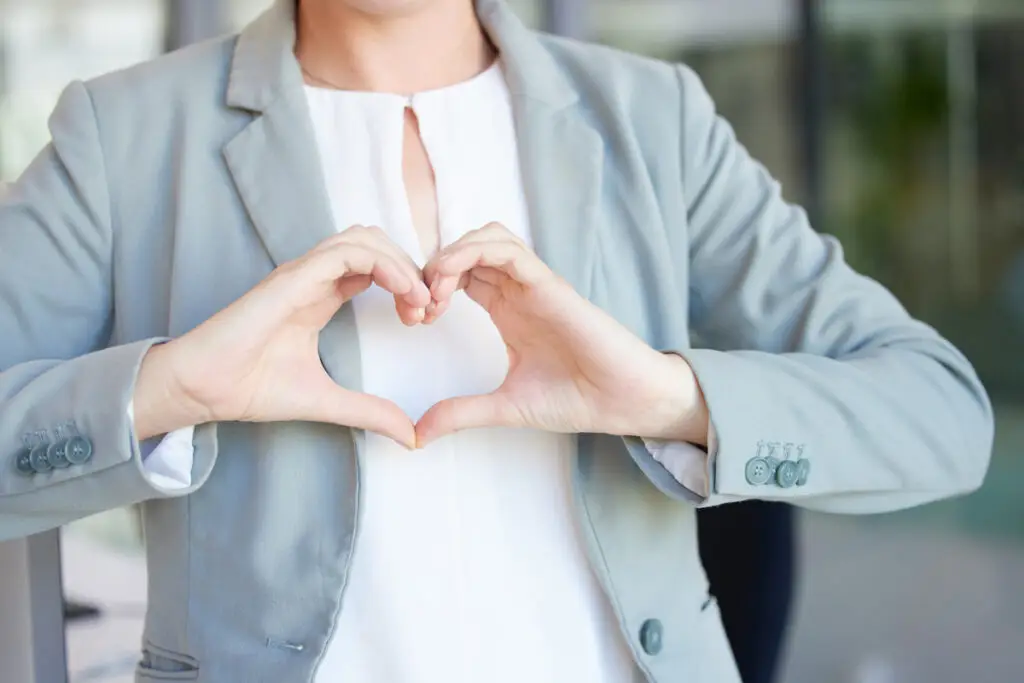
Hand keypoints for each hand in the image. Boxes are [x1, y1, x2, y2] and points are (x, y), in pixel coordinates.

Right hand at [133, 226, 430, 447]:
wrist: (203, 390)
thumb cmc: (250, 388)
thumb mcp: (327, 401)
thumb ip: (369, 412)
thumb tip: (411, 436)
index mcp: (321, 296)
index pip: (375, 268)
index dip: (407, 284)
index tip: (424, 318)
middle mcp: (313, 278)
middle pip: (375, 244)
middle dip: (410, 269)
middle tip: (428, 308)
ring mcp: (301, 274)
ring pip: (363, 238)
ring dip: (400, 263)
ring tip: (419, 300)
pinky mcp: (291, 278)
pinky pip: (344, 252)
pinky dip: (382, 264)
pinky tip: (403, 292)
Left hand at [415, 223, 708, 446]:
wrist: (623, 402)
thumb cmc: (577, 398)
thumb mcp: (504, 407)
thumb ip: (461, 413)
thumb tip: (416, 435)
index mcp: (507, 310)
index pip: (460, 275)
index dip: (429, 287)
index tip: (415, 321)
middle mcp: (518, 290)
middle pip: (467, 250)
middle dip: (433, 269)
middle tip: (417, 306)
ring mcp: (534, 283)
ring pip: (486, 238)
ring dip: (451, 255)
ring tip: (433, 291)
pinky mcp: (549, 283)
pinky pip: (508, 249)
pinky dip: (472, 253)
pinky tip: (449, 282)